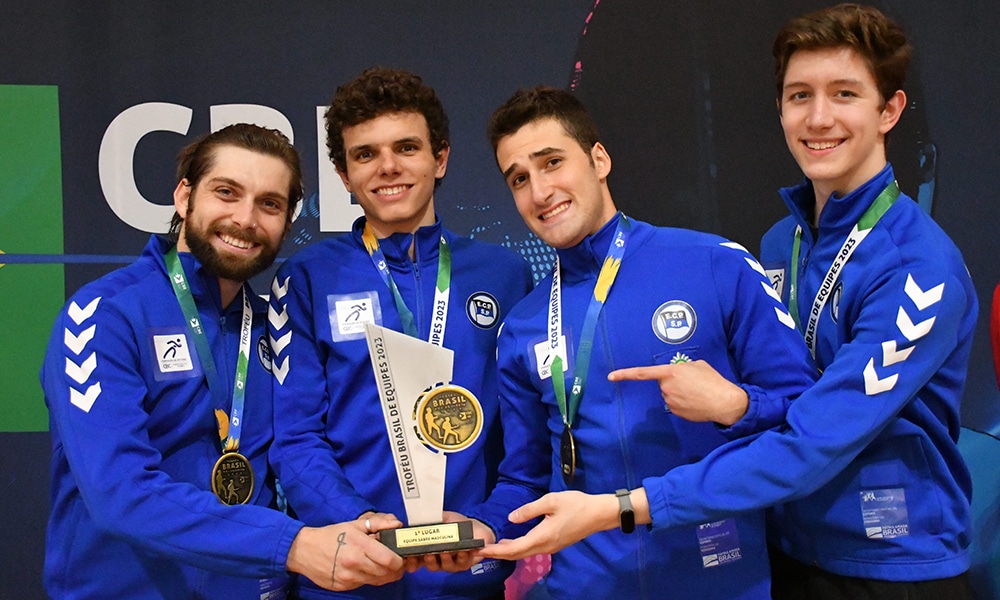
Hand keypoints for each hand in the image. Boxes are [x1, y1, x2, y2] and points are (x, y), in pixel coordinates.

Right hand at [286, 513, 404, 590]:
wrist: (304, 550)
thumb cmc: (331, 535)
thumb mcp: (355, 525)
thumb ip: (378, 523)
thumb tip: (397, 524)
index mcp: (359, 546)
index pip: (389, 560)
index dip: (399, 560)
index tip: (401, 556)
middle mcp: (355, 564)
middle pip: (386, 573)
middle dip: (395, 569)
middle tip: (395, 562)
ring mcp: (348, 578)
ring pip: (377, 581)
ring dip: (384, 575)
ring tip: (382, 565)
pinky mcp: (343, 586)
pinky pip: (364, 584)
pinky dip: (369, 578)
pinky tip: (366, 569)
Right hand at [405, 511, 494, 572]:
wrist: (476, 527)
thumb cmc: (458, 523)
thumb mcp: (443, 518)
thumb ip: (432, 519)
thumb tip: (419, 519)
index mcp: (431, 549)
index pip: (417, 558)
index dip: (411, 560)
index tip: (408, 557)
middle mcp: (439, 558)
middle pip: (429, 564)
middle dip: (427, 560)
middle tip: (427, 554)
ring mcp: (451, 563)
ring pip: (444, 565)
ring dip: (444, 558)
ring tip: (445, 552)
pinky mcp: (464, 564)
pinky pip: (461, 562)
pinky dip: (460, 556)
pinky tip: (461, 550)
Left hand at [478, 491, 616, 560]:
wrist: (599, 514)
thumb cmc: (576, 504)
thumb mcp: (551, 501)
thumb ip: (529, 510)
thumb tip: (511, 518)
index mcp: (543, 536)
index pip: (514, 548)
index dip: (496, 551)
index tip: (482, 550)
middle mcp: (545, 546)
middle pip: (517, 555)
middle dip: (498, 554)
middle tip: (480, 551)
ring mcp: (551, 547)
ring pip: (525, 554)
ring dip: (507, 552)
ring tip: (492, 547)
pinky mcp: (555, 544)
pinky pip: (532, 550)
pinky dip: (518, 549)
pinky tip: (511, 542)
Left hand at [608, 360, 747, 425]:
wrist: (724, 402)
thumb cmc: (712, 380)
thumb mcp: (698, 365)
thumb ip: (683, 367)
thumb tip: (678, 374)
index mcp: (670, 372)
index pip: (642, 373)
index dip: (625, 374)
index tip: (611, 376)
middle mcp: (666, 388)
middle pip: (662, 383)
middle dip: (672, 382)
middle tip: (691, 382)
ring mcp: (670, 402)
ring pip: (669, 395)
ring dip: (678, 393)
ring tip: (696, 392)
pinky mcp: (675, 413)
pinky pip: (675, 405)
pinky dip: (683, 403)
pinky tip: (696, 402)